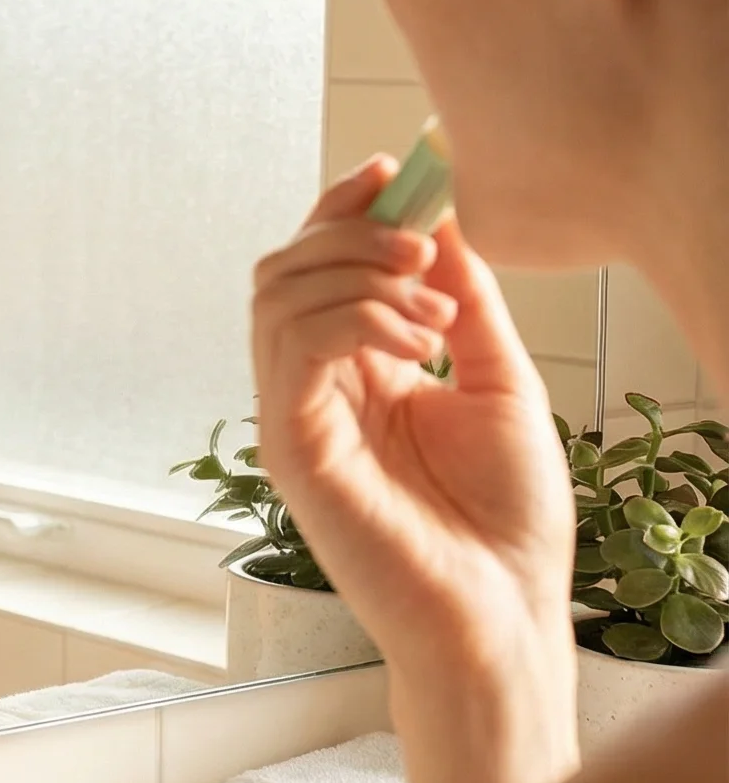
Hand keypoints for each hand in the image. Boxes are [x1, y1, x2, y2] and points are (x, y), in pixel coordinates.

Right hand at [250, 158, 576, 688]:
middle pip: (285, 268)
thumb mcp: (502, 383)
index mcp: (357, 371)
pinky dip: (349, 318)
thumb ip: (466, 305)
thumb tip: (443, 224)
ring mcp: (296, 417)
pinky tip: (413, 341)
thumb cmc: (506, 522)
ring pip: (277, 297)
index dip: (347, 211)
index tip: (397, 173)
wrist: (502, 609)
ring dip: (355, 274)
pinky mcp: (291, 449)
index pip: (321, 267)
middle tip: (420, 245)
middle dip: (349, 232)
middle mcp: (315, 388)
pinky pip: (291, 350)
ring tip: (431, 308)